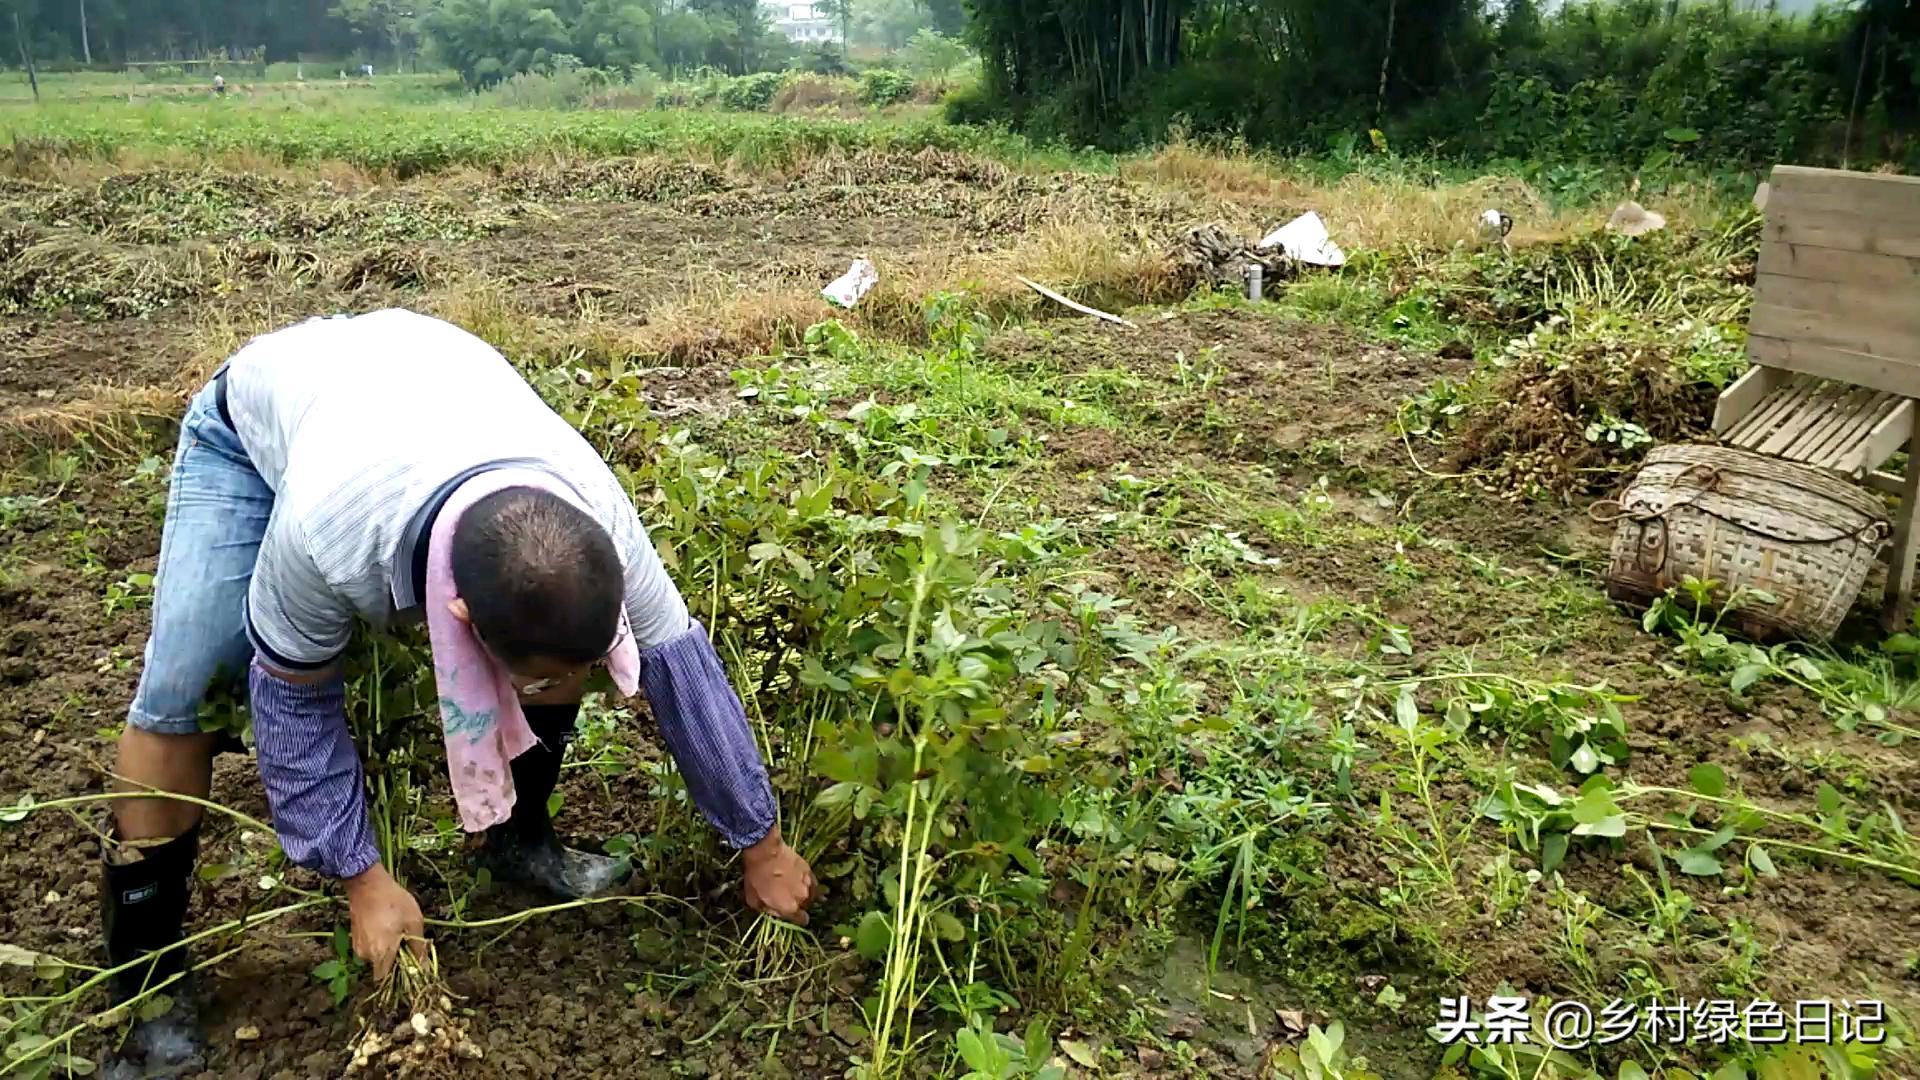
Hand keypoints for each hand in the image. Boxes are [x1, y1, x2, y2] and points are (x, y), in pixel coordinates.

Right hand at [343, 863, 426, 980]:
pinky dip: (380, 942)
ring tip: (397, 930)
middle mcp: (366, 955)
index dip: (399, 977)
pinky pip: (370, 947)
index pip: (386, 980)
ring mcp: (358, 946)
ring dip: (388, 949)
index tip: (410, 965)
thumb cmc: (394, 902)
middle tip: (407, 941)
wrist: (367, 883)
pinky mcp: (355, 937)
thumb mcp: (414, 922)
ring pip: (377, 957)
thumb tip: (423, 968)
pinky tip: (387, 926)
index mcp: (381, 954)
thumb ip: (418, 948)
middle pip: (383, 968)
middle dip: (396, 960)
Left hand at [741, 826, 818, 924]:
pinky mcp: (808, 870)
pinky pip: (812, 882)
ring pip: (810, 894)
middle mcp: (802, 898)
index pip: (801, 920)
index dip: (797, 919)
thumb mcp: (753, 900)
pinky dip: (808, 883)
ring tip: (794, 889)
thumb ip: (767, 910)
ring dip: (804, 893)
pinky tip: (802, 881)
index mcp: (789, 908)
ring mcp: (807, 883)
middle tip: (787, 898)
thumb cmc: (756, 877)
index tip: (792, 915)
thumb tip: (774, 911)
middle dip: (798, 904)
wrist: (765, 852)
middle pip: (804, 906)